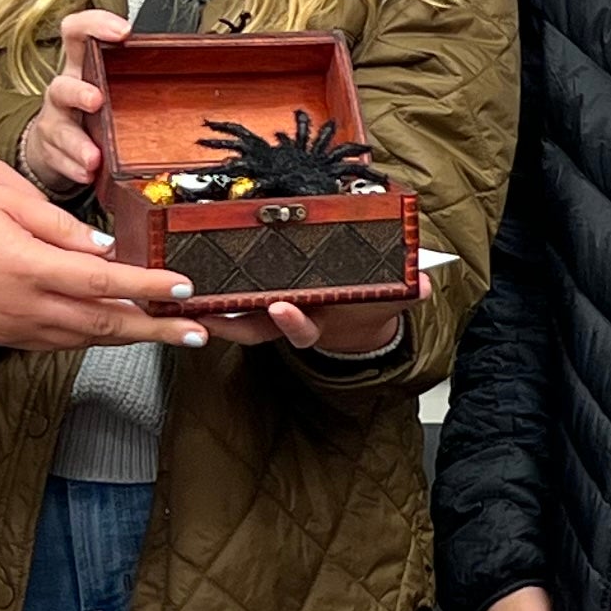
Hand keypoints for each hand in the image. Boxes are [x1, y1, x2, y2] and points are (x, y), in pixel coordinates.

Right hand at [0, 169, 204, 351]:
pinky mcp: (2, 338)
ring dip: (128, 336)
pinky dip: (91, 337)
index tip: (183, 289)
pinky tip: (110, 330)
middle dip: (157, 330)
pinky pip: (58, 343)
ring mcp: (13, 329)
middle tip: (197, 334)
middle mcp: (26, 307)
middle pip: (105, 324)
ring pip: (84, 339)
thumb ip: (59, 225)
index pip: (104, 282)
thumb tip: (104, 248)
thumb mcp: (4, 199)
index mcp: (29, 267)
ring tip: (165, 333)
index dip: (149, 288)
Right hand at [16, 9, 134, 196]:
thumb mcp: (104, 82)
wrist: (53, 142)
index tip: (122, 31)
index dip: (95, 25)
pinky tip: (88, 173)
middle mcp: (64, 92)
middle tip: (97, 100)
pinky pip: (59, 160)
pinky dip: (74, 168)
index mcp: (80, 67)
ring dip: (78, 144)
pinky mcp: (51, 151)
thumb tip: (188, 68)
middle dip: (79, 92)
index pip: (78, 33)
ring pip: (60, 129)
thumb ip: (132, 74)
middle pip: (62, 84)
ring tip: (94, 157)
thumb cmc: (89, 108)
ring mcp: (55, 123)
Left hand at [201, 265, 428, 357]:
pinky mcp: (258, 293)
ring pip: (236, 316)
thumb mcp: (393, 299)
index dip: (290, 322)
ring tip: (188, 300)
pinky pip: (232, 299)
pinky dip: (212, 296)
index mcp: (317, 322)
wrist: (357, 314)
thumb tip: (422, 282)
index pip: (300, 328)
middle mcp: (288, 319)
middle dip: (233, 323)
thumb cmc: (367, 305)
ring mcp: (270, 309)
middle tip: (213, 312)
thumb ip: (407, 292)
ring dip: (212, 312)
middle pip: (255, 328)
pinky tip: (191, 282)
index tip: (281, 308)